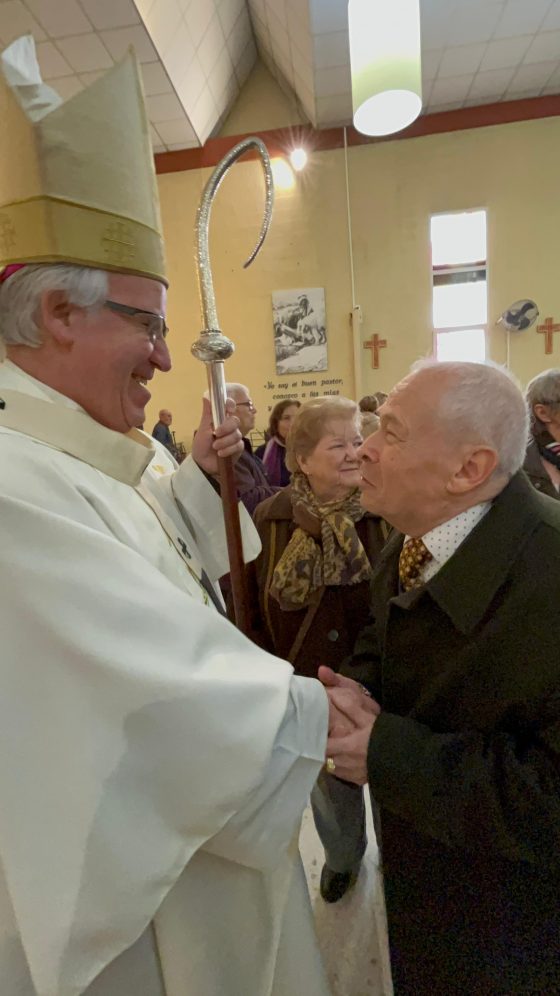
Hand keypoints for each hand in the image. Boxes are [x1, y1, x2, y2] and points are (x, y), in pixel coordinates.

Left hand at [191, 398, 243, 475]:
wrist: (203, 464)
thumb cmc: (201, 445)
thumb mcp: (203, 429)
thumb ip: (207, 414)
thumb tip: (206, 397)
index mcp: (220, 419)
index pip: (229, 407)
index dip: (230, 405)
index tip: (229, 408)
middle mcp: (229, 426)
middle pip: (235, 421)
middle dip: (226, 428)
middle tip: (216, 434)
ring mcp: (235, 437)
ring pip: (236, 434)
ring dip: (225, 442)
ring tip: (215, 447)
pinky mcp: (238, 448)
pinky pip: (238, 445)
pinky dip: (228, 449)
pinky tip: (221, 454)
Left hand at [319, 667, 379, 785]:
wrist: (407, 760)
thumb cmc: (385, 737)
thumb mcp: (369, 719)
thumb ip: (350, 707)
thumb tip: (331, 694)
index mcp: (345, 748)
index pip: (319, 746)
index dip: (313, 739)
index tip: (309, 731)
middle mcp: (344, 764)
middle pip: (323, 758)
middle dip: (319, 748)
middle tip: (317, 738)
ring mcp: (351, 775)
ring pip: (331, 767)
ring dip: (330, 758)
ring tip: (330, 747)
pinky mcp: (358, 781)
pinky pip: (341, 774)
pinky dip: (339, 766)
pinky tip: (343, 758)